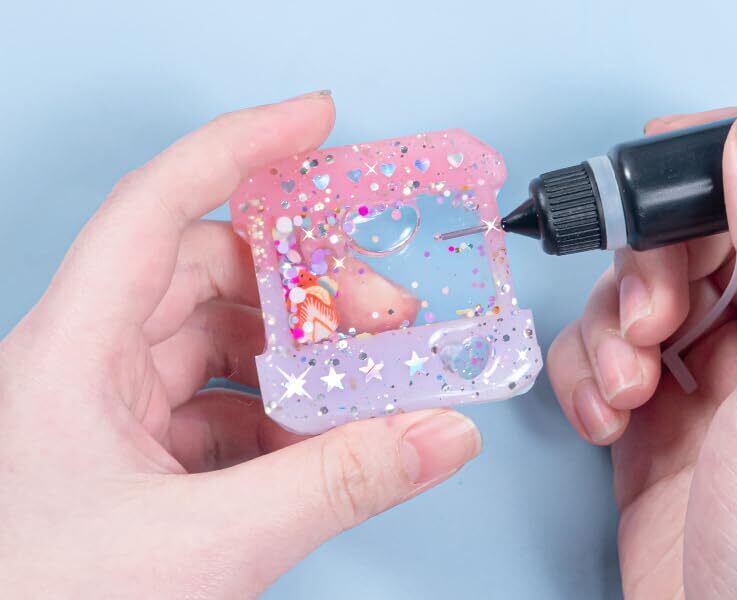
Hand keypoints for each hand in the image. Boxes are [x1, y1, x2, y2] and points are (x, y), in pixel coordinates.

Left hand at [0, 93, 480, 597]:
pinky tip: (320, 446)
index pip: (161, 205)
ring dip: (300, 360)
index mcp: (72, 353)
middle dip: (304, 285)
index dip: (242, 147)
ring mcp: (109, 411)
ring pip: (223, 342)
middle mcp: (86, 365)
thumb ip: (337, 483)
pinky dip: (281, 417)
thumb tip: (437, 434)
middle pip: (210, 273)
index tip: (316, 123)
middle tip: (381, 310)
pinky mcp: (133, 455)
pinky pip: (222, 404)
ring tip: (363, 389)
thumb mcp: (205, 543)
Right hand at [548, 105, 736, 596]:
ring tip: (628, 386)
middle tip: (647, 314)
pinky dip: (588, 376)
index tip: (675, 149)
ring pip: (646, 296)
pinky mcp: (655, 422)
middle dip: (657, 263)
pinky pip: (605, 358)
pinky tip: (607, 421)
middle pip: (710, 240)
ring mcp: (717, 384)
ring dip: (614, 328)